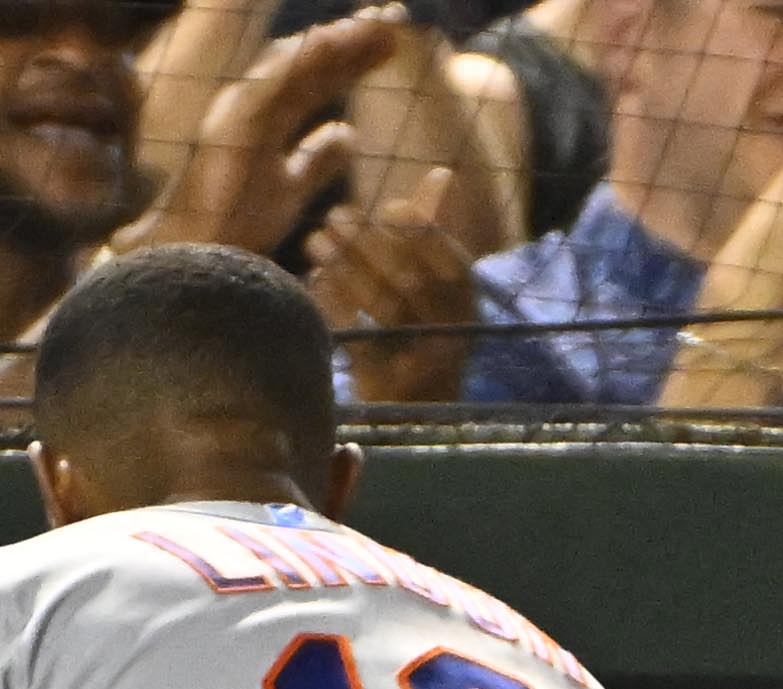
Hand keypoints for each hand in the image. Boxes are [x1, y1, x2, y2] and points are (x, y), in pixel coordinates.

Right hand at [123, 7, 400, 256]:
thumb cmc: (234, 230)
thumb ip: (316, 160)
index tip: (389, 43)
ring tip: (375, 22)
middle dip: (349, 41)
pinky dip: (301, 60)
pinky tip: (333, 39)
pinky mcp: (233, 126)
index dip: (350, 60)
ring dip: (335, 41)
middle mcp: (251, 108)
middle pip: (308, 65)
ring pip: (294, 66)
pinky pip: (271, 84)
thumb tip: (349, 134)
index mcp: (266, 120)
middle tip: (393, 18)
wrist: (196, 262)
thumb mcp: (291, 190)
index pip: (313, 80)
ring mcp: (239, 112)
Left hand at [308, 165, 478, 402]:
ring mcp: (420, 368)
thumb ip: (433, 232)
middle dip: (371, 242)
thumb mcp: (433, 289)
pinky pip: (357, 335)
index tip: (391, 209)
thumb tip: (442, 175)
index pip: (454, 267)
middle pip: (412, 282)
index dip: (425, 234)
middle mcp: (452, 340)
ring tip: (315, 240)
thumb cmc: (418, 335)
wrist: (413, 418)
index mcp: (468, 313)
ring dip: (345, 267)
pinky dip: (334, 304)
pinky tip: (314, 280)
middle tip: (335, 214)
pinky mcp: (385, 387)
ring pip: (383, 306)